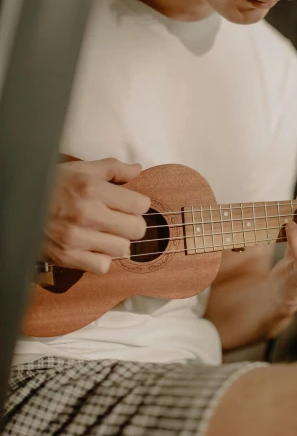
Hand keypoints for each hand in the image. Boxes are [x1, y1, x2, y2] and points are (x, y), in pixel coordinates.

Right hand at [43, 158, 149, 273]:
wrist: (16, 203)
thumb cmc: (50, 185)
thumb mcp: (80, 169)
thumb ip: (112, 168)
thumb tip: (137, 169)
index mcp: (92, 188)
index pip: (140, 205)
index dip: (138, 205)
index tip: (129, 205)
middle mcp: (86, 213)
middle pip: (136, 229)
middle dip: (131, 224)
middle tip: (119, 221)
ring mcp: (76, 237)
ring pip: (122, 249)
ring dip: (116, 242)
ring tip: (104, 234)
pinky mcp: (65, 257)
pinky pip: (102, 266)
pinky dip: (100, 259)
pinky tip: (92, 247)